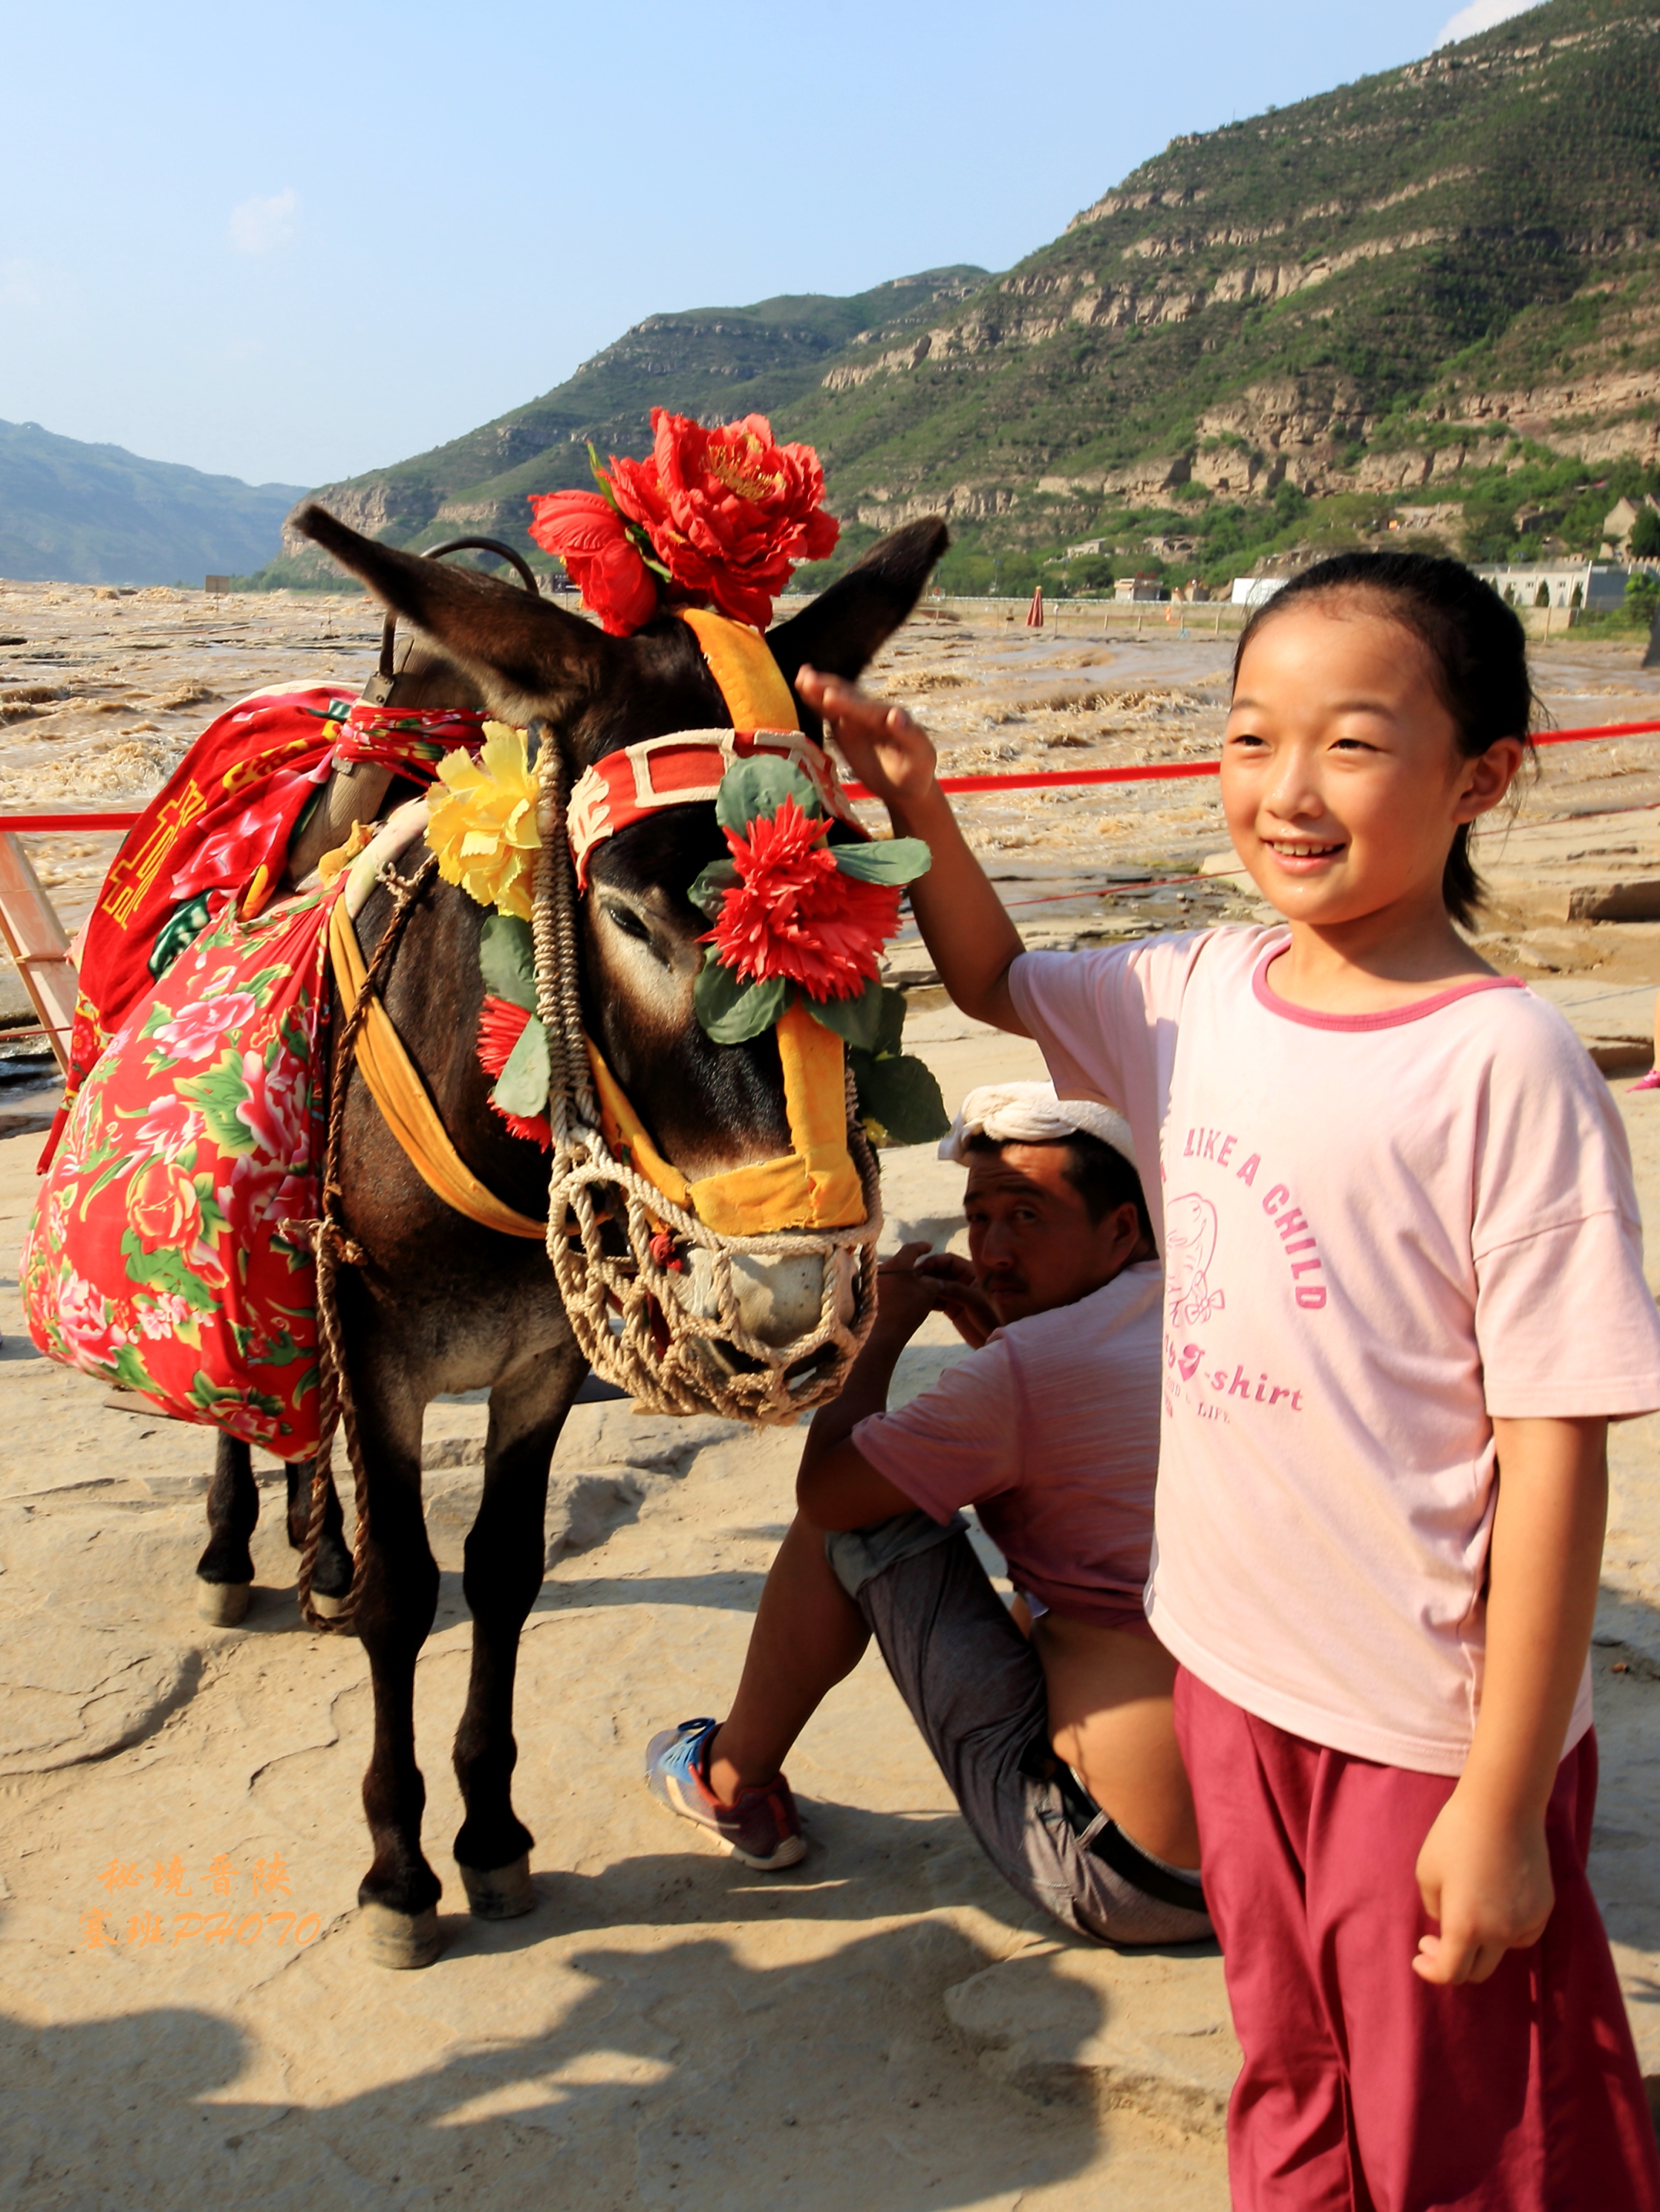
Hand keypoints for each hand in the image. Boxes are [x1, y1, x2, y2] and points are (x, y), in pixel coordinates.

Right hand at [797, 666, 939, 812]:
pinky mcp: (845, 728)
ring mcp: (858, 718)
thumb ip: (910, 735)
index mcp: (890, 716)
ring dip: (820, 689)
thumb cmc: (916, 771)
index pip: (867, 710)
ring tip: (802, 676)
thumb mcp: (921, 756)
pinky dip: (816, 701)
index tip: (830, 697)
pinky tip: (802, 688)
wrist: (905, 783)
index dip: (849, 703)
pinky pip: (829, 712)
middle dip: (829, 688)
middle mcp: (872, 712)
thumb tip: (895, 714)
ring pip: (837, 700)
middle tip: (809, 679)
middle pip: (849, 698)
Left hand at [872, 1241, 955, 1338]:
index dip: (922, 1247)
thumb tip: (932, 1280)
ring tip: (921, 1293)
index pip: (911, 1249)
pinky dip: (898, 1292)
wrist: (884, 1334)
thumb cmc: (908, 1309)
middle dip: (915, 1270)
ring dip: (907, 1284)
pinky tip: (908, 1301)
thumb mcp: (929, 1291)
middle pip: (901, 1265)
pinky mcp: (868, 1296)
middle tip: (927, 1275)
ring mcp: (873, 1283)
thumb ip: (934, 1281)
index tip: (929, 1247)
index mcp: (897, 1262)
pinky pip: (887, 1289)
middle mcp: (881, 1269)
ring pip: (894, 1279)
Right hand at [914, 1252, 998, 1347]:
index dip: (935, 1262)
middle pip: (941, 1271)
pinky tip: (918, 1302)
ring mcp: (957, 1294)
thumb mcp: (976, 1301)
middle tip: (911, 1279)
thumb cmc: (993, 1318)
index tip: (921, 1267)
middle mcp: (964, 1280)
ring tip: (912, 1290)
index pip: (950, 1260)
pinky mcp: (951, 1308)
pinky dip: (927, 1299)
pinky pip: (936, 1299)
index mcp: (973, 1272)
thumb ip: (957, 1290)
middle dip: (927, 1273)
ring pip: (936, 1285)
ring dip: (925, 1287)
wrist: (995, 1340)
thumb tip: (934, 1283)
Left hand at [1412, 1782, 1554, 1985]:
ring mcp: (1527, 1922)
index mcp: (1466, 1927)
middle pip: (1477, 1970)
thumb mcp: (1427, 1872)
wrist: (1503, 1806)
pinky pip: (1522, 1932)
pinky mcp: (1544, 1908)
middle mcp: (1500, 1933)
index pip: (1450, 1973)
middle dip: (1453, 1962)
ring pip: (1501, 1951)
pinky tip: (1494, 1902)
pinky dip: (1505, 1929)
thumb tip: (1448, 1926)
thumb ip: (1436, 1909)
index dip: (1431, 1970)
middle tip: (1435, 1940)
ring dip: (1481, 1944)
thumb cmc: (1456, 1834)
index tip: (1421, 1955)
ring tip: (1466, 1911)